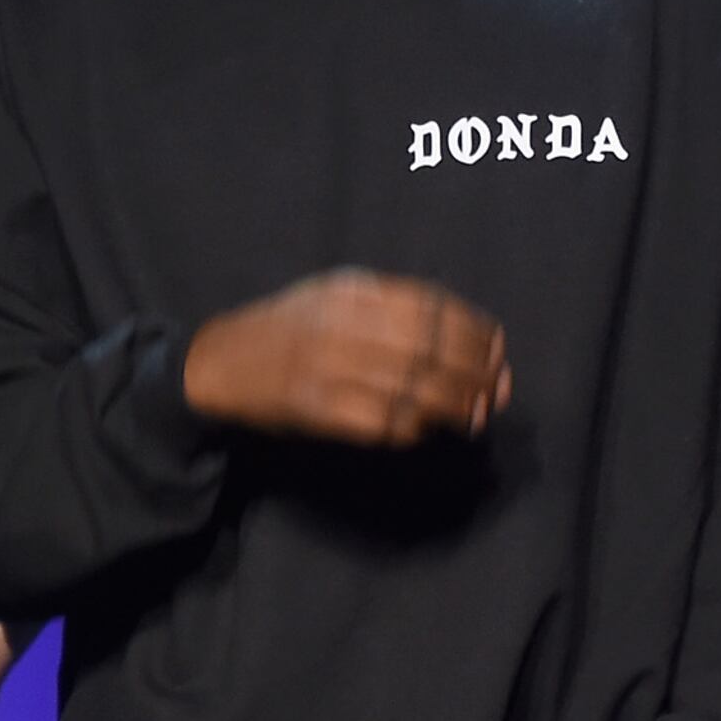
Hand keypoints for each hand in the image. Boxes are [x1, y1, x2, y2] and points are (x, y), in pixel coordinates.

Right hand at [180, 271, 508, 445]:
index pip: (431, 309)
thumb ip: (395, 305)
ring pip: (413, 390)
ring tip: (479, 413)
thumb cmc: (292, 326)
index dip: (473, 331)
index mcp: (353, 292)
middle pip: (429, 350)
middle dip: (474, 371)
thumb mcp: (337, 293)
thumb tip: (466, 333)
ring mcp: (329, 370)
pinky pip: (382, 422)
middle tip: (498, 387)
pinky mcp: (318, 411)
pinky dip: (414, 427)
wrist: (221, 363)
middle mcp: (343, 327)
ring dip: (456, 405)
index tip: (496, 348)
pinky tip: (430, 428)